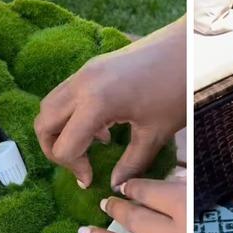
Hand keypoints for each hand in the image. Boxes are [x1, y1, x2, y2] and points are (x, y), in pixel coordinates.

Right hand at [34, 16, 185, 188]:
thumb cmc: (177, 89)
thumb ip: (131, 163)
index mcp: (96, 102)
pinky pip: (66, 94)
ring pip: (50, 106)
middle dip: (54, 150)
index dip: (75, 168)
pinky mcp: (92, 66)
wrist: (188, 48)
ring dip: (60, 130)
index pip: (64, 146)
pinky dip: (71, 114)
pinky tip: (102, 127)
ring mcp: (84, 72)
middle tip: (80, 165)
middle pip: (43, 123)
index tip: (91, 179)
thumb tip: (115, 185)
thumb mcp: (156, 133)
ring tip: (93, 145)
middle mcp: (82, 84)